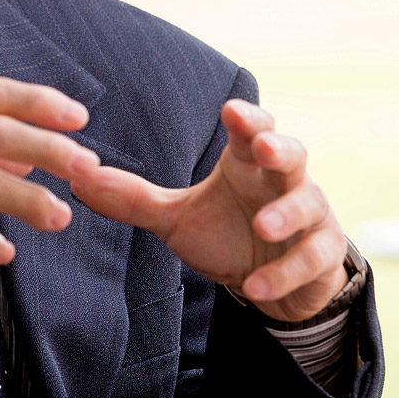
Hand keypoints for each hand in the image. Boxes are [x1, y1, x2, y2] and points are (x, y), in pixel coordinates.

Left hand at [69, 99, 347, 322]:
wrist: (269, 285)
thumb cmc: (224, 235)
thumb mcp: (174, 218)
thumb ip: (132, 198)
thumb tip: (77, 177)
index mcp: (246, 163)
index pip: (251, 129)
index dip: (246, 118)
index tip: (230, 110)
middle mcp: (282, 180)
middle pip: (291, 152)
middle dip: (279, 147)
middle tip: (264, 148)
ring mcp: (308, 215)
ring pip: (308, 203)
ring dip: (286, 215)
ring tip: (263, 228)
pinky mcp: (321, 254)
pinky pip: (310, 259)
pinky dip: (283, 272)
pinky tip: (254, 287)